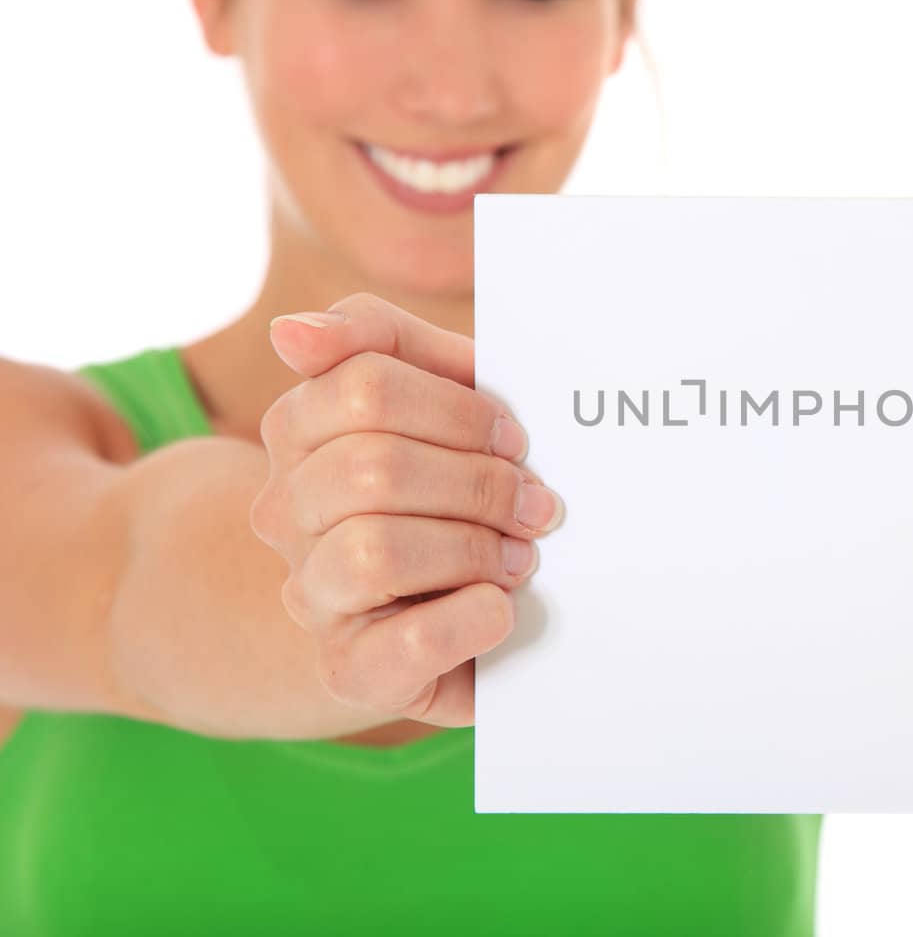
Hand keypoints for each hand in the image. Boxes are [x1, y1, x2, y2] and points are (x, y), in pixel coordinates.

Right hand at [248, 292, 564, 726]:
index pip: (365, 384)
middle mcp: (287, 511)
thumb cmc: (446, 484)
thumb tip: (294, 331)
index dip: (457, 407)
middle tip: (537, 503)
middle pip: (373, 468)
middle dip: (478, 481)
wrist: (434, 607)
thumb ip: (380, 340)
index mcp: (300, 428)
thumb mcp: (433, 394)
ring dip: (474, 547)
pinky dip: (471, 618)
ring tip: (522, 556)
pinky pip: (405, 643)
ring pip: (374, 552)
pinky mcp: (351, 669)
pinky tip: (501, 607)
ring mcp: (312, 593)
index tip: (513, 435)